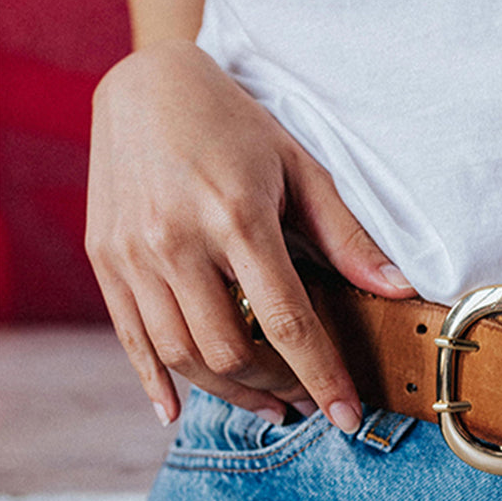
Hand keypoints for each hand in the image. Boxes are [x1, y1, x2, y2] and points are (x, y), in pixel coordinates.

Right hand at [87, 39, 414, 429]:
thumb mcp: (301, 169)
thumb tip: (399, 290)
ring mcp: (132, 253)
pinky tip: (179, 410)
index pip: (287, 321)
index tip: (347, 417)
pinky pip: (129, 340)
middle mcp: (177, 240)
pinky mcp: (103, 259)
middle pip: (230, 351)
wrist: (146, 83)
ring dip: (230, 393)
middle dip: (279, 387)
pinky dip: (156, 383)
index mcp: (237, 217)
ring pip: (181, 356)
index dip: (322, 376)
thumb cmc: (235, 125)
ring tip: (268, 403)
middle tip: (308, 399)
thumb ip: (347, 237)